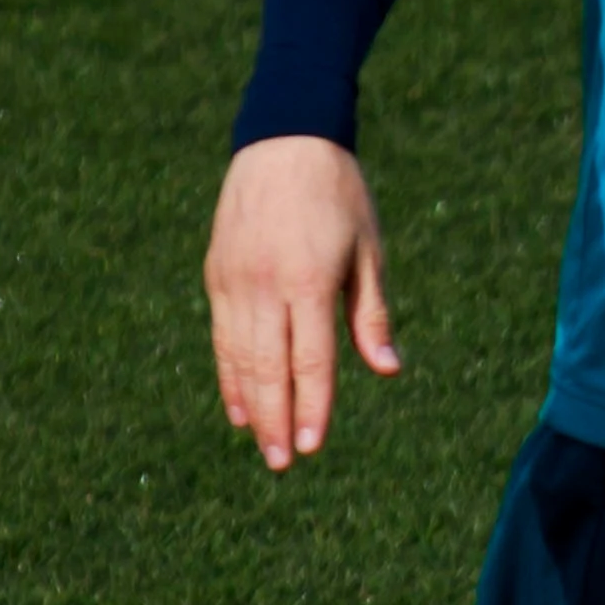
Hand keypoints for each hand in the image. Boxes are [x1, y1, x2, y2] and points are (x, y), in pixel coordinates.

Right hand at [203, 136, 399, 470]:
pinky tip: (238, 405)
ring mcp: (234, 282)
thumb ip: (371, 312)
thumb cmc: (340, 195)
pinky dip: (229, 375)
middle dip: (279, 420)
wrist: (285, 141)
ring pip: (238, 357)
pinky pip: (222, 337)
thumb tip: (387, 369)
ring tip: (264, 444)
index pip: (311, 359)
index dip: (313, 405)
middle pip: (268, 368)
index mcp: (310, 280)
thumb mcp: (369, 248)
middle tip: (286, 463)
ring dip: (251, 406)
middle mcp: (266, 286)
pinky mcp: (217, 276)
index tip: (315, 445)